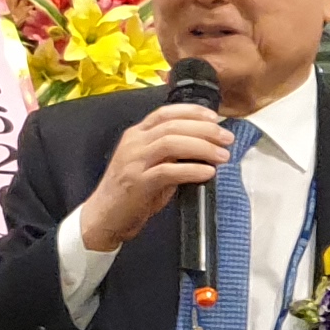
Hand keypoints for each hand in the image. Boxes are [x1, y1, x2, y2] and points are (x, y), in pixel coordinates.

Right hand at [75, 103, 234, 255]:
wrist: (103, 217)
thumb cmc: (130, 192)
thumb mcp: (150, 165)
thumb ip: (171, 154)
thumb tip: (203, 148)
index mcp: (137, 135)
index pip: (165, 113)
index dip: (192, 112)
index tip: (214, 117)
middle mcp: (134, 144)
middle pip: (173, 126)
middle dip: (205, 130)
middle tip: (226, 138)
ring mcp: (134, 162)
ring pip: (171, 143)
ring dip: (202, 147)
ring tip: (222, 155)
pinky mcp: (138, 183)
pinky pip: (168, 171)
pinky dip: (191, 170)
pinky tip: (207, 172)